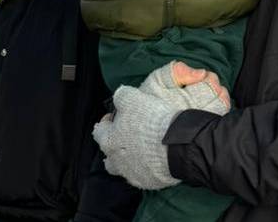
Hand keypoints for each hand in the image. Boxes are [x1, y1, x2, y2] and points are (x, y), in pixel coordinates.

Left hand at [92, 62, 229, 189]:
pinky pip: (142, 174)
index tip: (115, 117)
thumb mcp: (133, 99)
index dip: (108, 121)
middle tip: (126, 134)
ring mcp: (131, 173)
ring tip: (137, 151)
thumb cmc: (152, 122)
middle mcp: (116, 160)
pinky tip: (153, 160)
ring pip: (122, 167)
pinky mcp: (147, 182)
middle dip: (115, 143)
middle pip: (109, 152)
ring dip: (127, 158)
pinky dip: (145, 167)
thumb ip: (122, 96)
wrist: (177, 146)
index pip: (100, 130)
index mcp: (109, 140)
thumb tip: (119, 96)